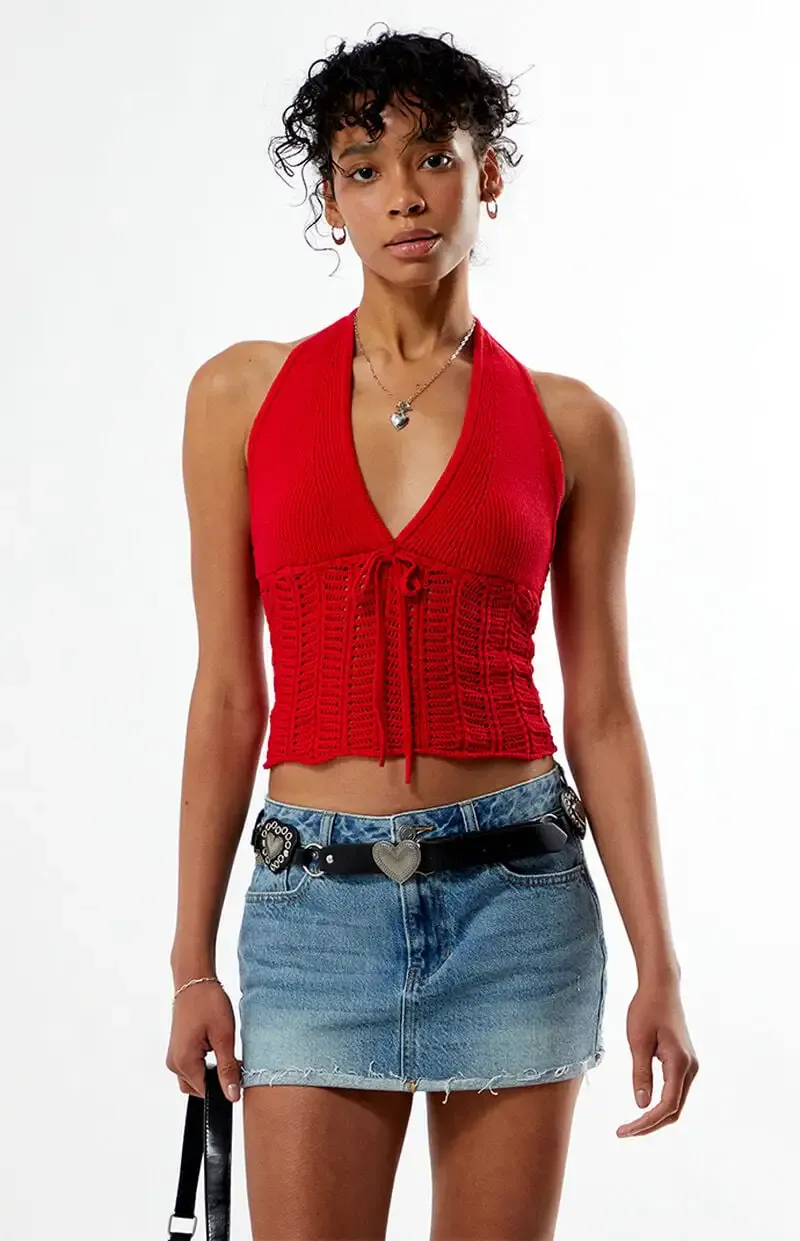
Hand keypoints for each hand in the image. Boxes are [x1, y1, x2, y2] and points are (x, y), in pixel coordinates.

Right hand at [165, 979, 242, 1103]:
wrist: (194, 979)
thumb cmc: (208, 1003)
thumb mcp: (224, 1037)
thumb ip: (227, 1069)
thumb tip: (232, 1096)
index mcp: (184, 1063)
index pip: (205, 1092)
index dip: (224, 1085)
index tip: (237, 1069)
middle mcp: (174, 1063)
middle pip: (199, 1088)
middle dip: (217, 1079)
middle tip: (232, 1058)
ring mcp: (174, 1056)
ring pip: (196, 1077)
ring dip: (211, 1070)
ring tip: (222, 1047)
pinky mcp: (178, 1049)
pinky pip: (192, 1066)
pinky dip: (205, 1062)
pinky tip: (215, 1044)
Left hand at [616, 975, 698, 1137]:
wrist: (661, 987)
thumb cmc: (647, 1009)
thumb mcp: (637, 1041)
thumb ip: (640, 1074)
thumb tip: (641, 1105)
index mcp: (679, 1063)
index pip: (667, 1106)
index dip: (646, 1123)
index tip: (624, 1131)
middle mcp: (690, 1068)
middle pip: (674, 1110)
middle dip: (650, 1125)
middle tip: (624, 1132)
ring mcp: (690, 1066)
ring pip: (676, 1102)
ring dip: (656, 1117)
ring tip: (631, 1125)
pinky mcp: (685, 1062)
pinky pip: (675, 1091)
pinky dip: (661, 1104)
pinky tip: (644, 1107)